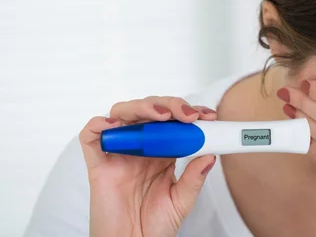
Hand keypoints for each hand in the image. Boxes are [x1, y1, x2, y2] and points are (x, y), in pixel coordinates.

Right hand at [79, 97, 217, 236]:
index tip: (207, 115)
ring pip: (123, 114)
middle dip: (170, 104)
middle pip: (149, 111)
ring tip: (162, 115)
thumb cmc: (154, 226)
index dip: (189, 112)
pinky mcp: (98, 165)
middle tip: (187, 115)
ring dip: (142, 107)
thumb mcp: (182, 200)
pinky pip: (91, 136)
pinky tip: (114, 124)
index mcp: (162, 152)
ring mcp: (118, 153)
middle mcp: (140, 147)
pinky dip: (98, 124)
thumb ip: (194, 177)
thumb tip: (211, 154)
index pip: (173, 120)